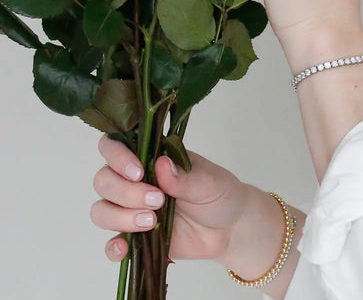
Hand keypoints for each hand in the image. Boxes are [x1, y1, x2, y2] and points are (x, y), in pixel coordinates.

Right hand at [91, 133, 250, 262]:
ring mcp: (132, 209)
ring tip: (152, 222)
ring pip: (101, 210)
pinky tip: (125, 249)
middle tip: (158, 200)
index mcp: (151, 157)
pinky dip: (112, 247)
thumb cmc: (218, 194)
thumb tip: (161, 165)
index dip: (117, 157)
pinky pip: (110, 243)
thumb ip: (184, 176)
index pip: (114, 146)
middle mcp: (135, 181)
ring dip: (120, 217)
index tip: (138, 172)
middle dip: (125, 192)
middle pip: (103, 180)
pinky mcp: (135, 237)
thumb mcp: (209, 181)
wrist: (229, 228)